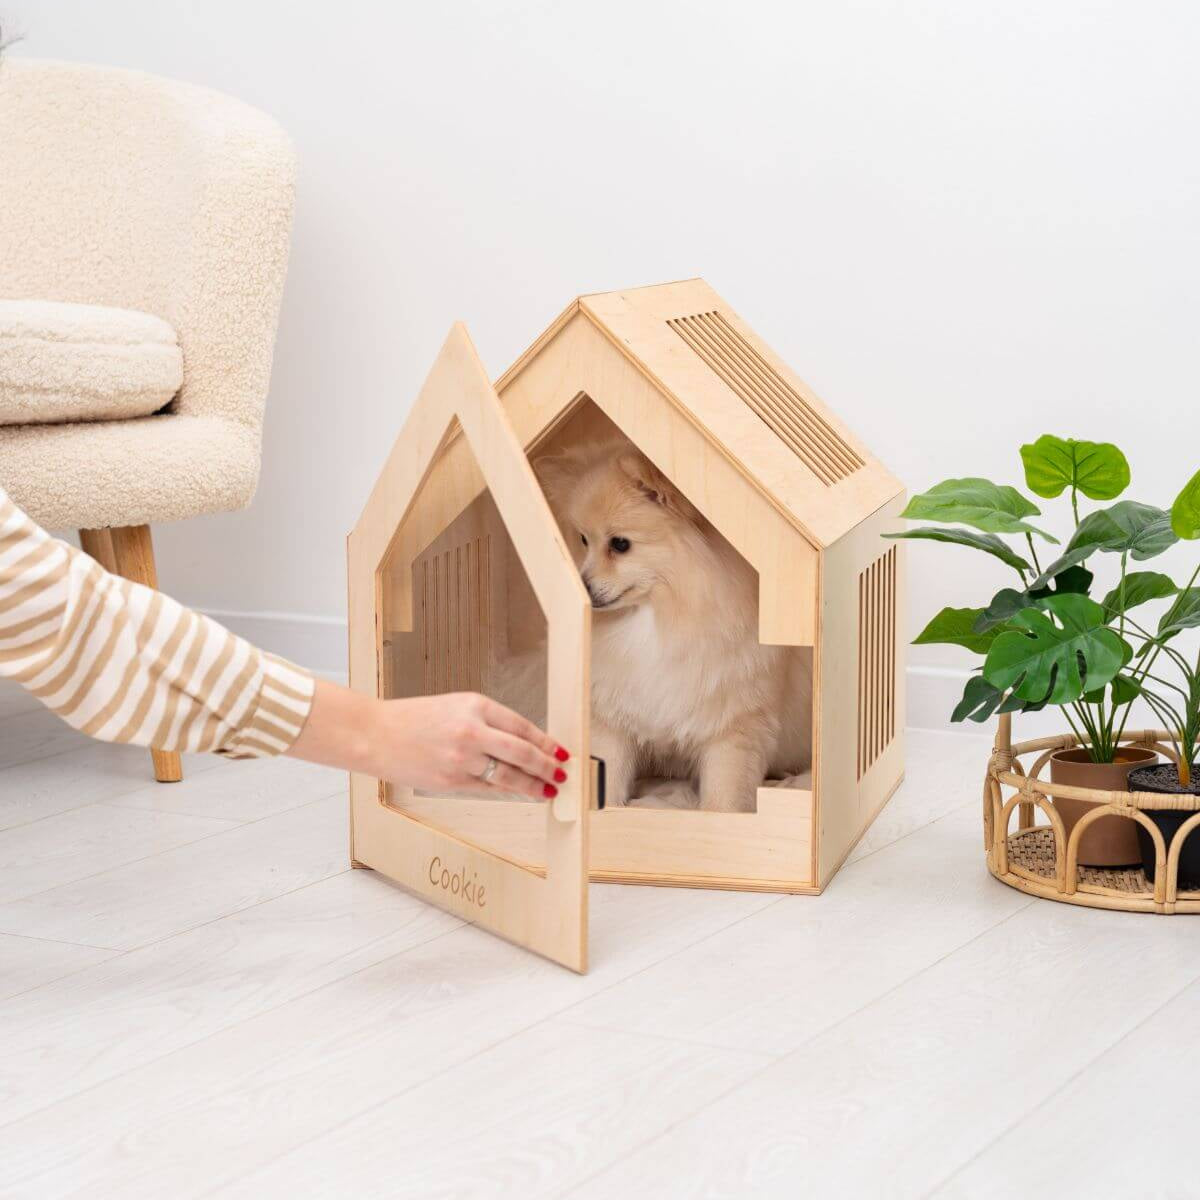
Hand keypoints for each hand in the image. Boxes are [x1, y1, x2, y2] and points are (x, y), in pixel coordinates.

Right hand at [288, 680, 569, 800]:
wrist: (376, 734)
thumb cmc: (415, 719)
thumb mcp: (455, 706)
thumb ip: (487, 722)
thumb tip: (522, 743)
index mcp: (475, 705)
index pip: (522, 726)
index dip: (545, 741)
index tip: (561, 751)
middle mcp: (472, 731)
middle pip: (522, 752)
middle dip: (547, 765)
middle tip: (563, 772)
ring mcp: (462, 759)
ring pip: (508, 776)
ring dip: (533, 784)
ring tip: (548, 789)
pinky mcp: (451, 781)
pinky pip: (488, 789)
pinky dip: (507, 791)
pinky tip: (520, 793)